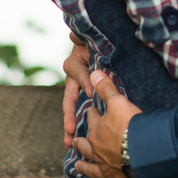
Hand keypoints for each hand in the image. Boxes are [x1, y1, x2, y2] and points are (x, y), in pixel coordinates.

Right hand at [63, 33, 91, 147]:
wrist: (109, 45)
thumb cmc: (98, 41)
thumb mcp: (91, 40)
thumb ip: (81, 38)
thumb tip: (73, 35)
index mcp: (75, 62)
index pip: (76, 71)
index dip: (83, 80)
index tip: (91, 91)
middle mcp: (74, 77)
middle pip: (68, 96)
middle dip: (68, 114)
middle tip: (69, 129)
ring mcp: (79, 87)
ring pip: (71, 107)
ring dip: (70, 124)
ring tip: (68, 142)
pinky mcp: (87, 94)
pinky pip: (81, 109)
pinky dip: (78, 123)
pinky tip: (77, 139)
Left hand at [72, 70, 143, 177]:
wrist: (145, 153)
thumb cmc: (132, 126)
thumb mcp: (119, 102)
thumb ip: (106, 88)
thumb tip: (93, 72)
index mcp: (98, 132)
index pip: (92, 120)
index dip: (91, 114)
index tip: (90, 111)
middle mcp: (98, 152)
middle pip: (86, 146)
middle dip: (80, 142)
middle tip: (74, 141)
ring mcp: (105, 170)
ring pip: (90, 168)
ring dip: (83, 167)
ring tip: (76, 166)